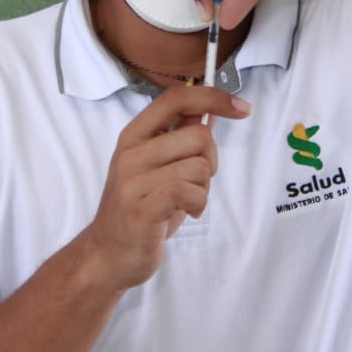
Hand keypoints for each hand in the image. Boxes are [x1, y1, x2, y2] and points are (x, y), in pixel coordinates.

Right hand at [77, 85, 250, 291]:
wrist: (108, 254)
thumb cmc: (141, 209)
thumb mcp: (159, 167)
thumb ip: (180, 138)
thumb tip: (211, 110)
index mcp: (134, 135)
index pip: (176, 98)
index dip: (213, 97)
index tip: (242, 108)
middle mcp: (130, 152)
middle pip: (199, 135)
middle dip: (211, 161)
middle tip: (196, 183)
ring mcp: (132, 181)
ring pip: (199, 166)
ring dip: (204, 188)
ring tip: (187, 202)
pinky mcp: (141, 208)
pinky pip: (190, 191)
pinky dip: (199, 203)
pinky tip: (188, 212)